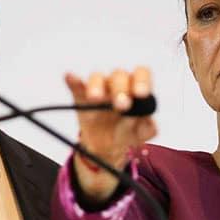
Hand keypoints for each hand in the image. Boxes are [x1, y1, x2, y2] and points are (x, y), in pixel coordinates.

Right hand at [65, 67, 156, 201]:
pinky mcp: (81, 96)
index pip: (141, 74)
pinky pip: (76, 85)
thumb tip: (150, 121)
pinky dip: (73, 80)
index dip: (142, 81)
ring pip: (97, 78)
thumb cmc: (126, 132)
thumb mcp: (139, 134)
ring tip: (95, 98)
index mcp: (136, 88)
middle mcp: (118, 84)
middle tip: (122, 105)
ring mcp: (98, 88)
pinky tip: (70, 76)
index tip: (141, 94)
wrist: (105, 145)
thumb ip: (146, 128)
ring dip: (96, 86)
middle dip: (121, 89)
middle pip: (119, 76)